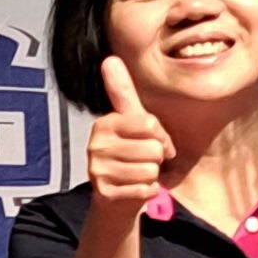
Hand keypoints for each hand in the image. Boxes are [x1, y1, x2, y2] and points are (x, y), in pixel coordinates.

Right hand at [86, 57, 170, 205]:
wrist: (116, 198)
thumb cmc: (131, 155)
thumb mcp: (130, 122)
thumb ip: (122, 91)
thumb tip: (110, 59)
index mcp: (104, 123)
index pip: (149, 124)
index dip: (161, 136)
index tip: (154, 142)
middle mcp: (96, 145)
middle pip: (152, 148)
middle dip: (156, 158)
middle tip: (144, 161)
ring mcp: (97, 170)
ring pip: (150, 170)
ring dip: (151, 176)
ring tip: (138, 175)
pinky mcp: (104, 193)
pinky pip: (144, 190)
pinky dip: (146, 191)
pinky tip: (134, 189)